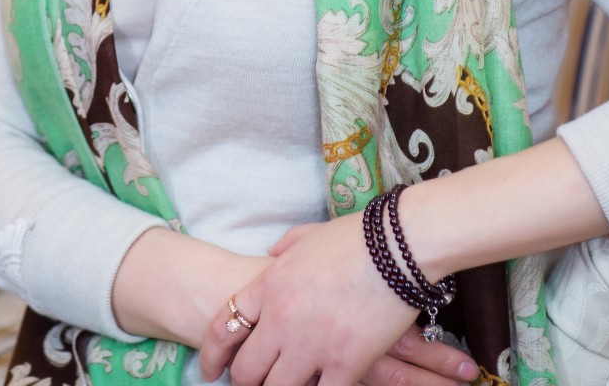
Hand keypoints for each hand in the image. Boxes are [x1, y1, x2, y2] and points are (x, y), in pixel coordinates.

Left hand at [196, 217, 478, 385]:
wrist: (397, 245)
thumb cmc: (356, 237)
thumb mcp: (306, 236)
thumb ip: (284, 249)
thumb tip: (273, 252)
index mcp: (268, 287)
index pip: (224, 328)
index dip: (214, 356)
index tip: (211, 371)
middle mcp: (281, 320)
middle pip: (246, 370)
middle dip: (245, 382)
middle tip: (252, 385)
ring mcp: (311, 345)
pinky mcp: (345, 363)